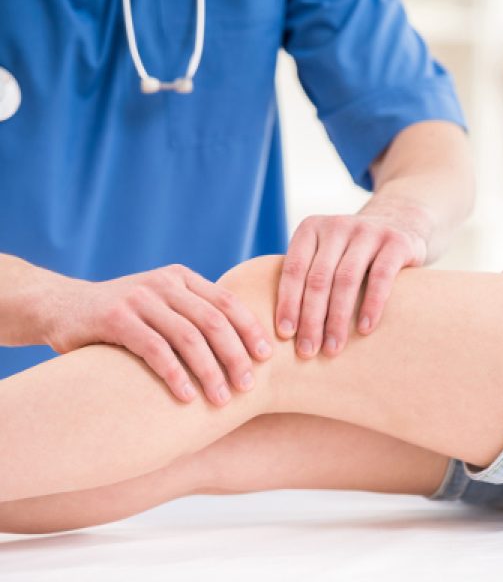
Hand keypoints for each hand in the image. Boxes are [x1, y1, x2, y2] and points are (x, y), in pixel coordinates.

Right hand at [44, 264, 271, 405]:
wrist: (61, 307)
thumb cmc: (122, 317)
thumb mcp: (161, 307)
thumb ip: (192, 316)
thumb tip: (242, 350)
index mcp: (182, 278)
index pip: (227, 302)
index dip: (250, 330)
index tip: (267, 358)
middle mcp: (165, 282)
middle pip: (214, 321)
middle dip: (236, 356)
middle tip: (248, 386)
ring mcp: (139, 297)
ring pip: (188, 337)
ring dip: (209, 371)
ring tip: (220, 399)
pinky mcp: (115, 317)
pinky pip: (155, 349)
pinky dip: (175, 375)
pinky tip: (186, 397)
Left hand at [276, 213, 426, 357]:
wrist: (401, 221)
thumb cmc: (353, 252)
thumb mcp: (327, 253)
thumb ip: (307, 276)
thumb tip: (285, 329)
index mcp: (311, 228)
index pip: (294, 268)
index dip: (288, 302)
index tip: (286, 334)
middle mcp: (337, 226)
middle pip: (318, 278)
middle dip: (311, 318)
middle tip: (308, 350)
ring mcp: (368, 231)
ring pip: (346, 279)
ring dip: (337, 318)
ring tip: (333, 348)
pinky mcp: (396, 242)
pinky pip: (381, 277)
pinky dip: (371, 305)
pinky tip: (365, 329)